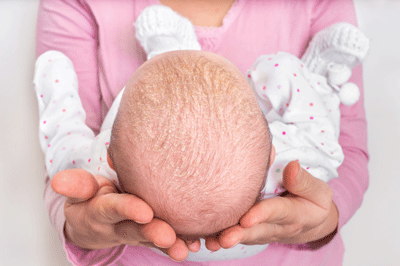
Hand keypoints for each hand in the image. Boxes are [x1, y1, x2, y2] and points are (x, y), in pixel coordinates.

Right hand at [51, 169, 196, 260]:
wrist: (96, 221)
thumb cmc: (91, 198)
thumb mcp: (80, 190)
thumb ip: (76, 185)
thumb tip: (58, 181)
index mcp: (102, 211)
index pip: (113, 209)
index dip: (127, 209)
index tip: (145, 211)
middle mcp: (119, 226)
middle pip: (135, 230)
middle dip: (152, 233)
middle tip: (169, 237)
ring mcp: (135, 232)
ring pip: (152, 240)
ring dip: (169, 245)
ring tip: (186, 248)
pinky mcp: (150, 234)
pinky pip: (165, 240)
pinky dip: (180, 242)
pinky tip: (198, 242)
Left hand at [204, 161, 338, 249]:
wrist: (311, 223)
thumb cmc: (312, 201)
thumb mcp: (318, 191)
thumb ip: (304, 181)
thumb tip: (290, 167)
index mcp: (295, 214)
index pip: (277, 212)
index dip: (262, 214)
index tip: (247, 217)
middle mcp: (277, 226)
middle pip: (256, 230)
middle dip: (240, 234)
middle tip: (225, 238)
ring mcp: (263, 231)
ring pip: (244, 235)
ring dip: (228, 238)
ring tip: (212, 241)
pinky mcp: (253, 232)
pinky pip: (238, 235)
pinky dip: (221, 237)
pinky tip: (206, 239)